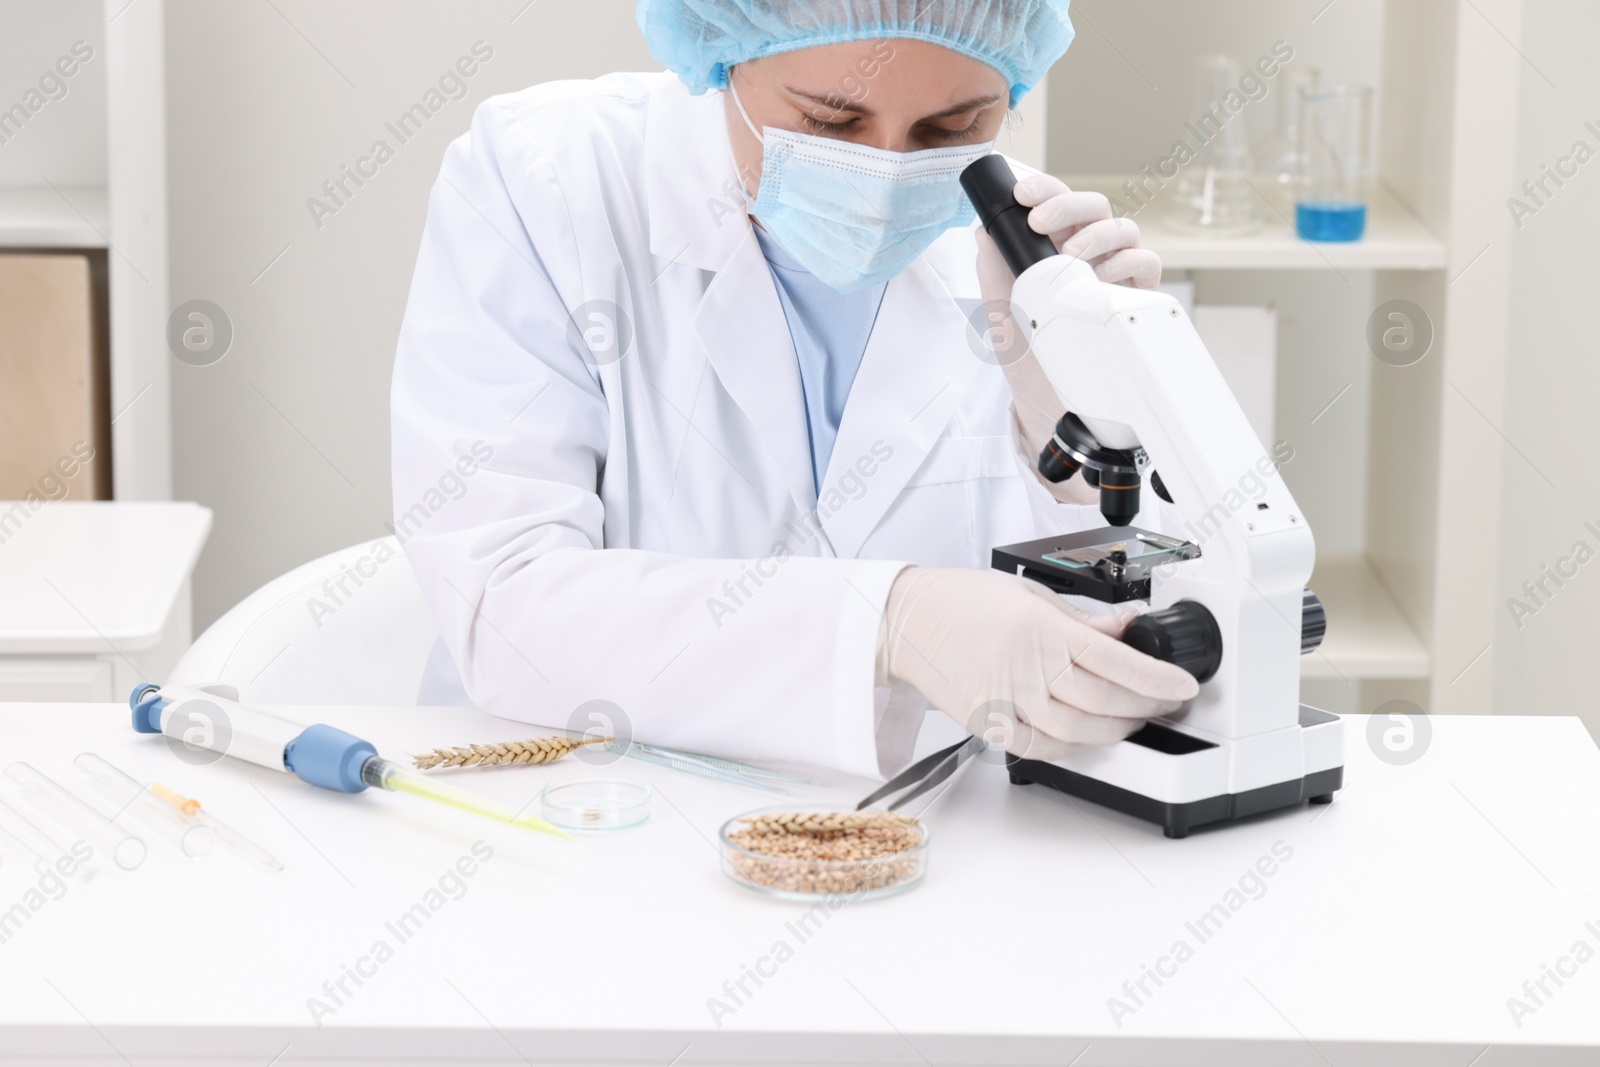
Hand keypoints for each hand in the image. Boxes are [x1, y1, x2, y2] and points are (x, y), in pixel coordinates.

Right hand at [881, 567, 1198, 760]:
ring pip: (1079, 731)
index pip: (1116, 660)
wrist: (909, 624)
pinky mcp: (991, 724)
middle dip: (1146, 706)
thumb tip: (1128, 628)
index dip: (1158, 679)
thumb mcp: (1032, 594)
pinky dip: (1073, 747)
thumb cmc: (964, 602)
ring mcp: (1007, 700)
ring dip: (1115, 730)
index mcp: (1041, 628)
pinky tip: (1088, 736)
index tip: (1183, 686)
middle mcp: (1026, 667)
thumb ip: (1084, 619)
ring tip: (1131, 718)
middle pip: (1104, 700)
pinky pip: (1043, 748)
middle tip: (1165, 702)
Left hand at [974, 176, 1161, 505]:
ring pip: (1124, 228)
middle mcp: (1090, 252)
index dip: (1043, 189)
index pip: (1056, 202)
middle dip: (1067, 204)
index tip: (1021, 195)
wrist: (1047, 399)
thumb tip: (983, 229)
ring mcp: (1116, 272)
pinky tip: (1101, 278)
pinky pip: (1146, 263)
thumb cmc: (1027, 349)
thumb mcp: (999, 309)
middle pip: (1094, 206)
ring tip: (1070, 256)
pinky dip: (1125, 263)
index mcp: (1056, 245)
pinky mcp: (1137, 296)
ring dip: (1096, 234)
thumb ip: (992, 268)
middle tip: (1039, 222)